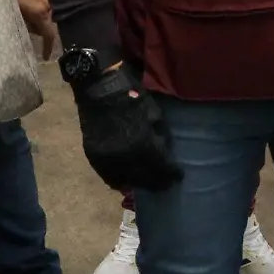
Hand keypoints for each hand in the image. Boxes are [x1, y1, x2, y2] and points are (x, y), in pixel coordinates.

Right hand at [72, 66, 181, 191]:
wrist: (100, 88)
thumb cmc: (132, 96)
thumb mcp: (155, 113)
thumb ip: (160, 135)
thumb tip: (165, 151)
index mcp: (143, 143)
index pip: (162, 167)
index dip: (173, 173)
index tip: (178, 176)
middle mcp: (125, 157)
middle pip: (146, 178)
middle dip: (158, 182)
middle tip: (166, 184)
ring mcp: (107, 158)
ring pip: (127, 180)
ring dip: (139, 183)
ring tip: (148, 184)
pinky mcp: (94, 157)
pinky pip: (108, 176)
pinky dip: (119, 180)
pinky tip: (127, 181)